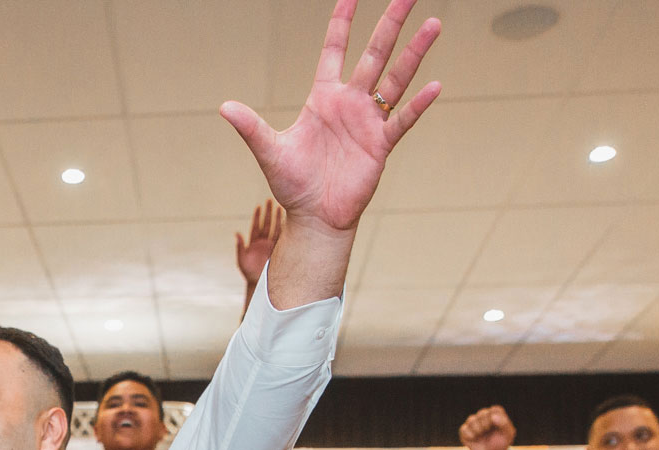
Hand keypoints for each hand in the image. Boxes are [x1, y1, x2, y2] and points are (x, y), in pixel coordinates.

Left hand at [221, 0, 441, 236]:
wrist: (315, 218)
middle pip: (374, 54)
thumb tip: (223, 107)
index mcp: (323, 97)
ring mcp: (368, 122)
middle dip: (391, 24)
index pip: (335, 50)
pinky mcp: (381, 145)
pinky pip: (402, 120)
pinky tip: (434, 85)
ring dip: (414, 53)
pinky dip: (418, 105)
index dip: (342, 23)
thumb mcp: (269, 151)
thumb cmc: (292, 184)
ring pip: (396, 79)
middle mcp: (350, 103)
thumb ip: (251, 127)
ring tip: (433, 25)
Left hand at [235, 202, 281, 286]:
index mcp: (254, 242)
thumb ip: (240, 247)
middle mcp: (263, 242)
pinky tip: (288, 221)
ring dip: (277, 218)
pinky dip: (285, 229)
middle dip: (268, 213)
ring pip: (275, 229)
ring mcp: (271, 245)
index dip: (257, 216)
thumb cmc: (248, 272)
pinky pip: (282, 238)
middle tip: (270, 200)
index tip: (259, 206)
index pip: (256, 226)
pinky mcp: (278, 250)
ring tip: (280, 207)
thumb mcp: (241, 260)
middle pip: (266, 224)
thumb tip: (237, 234)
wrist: (258, 283)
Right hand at [459, 405, 514, 449]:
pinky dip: (469, 435)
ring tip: (480, 435)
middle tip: (488, 431)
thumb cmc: (501, 444)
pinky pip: (464, 429)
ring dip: (477, 429)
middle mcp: (483, 416)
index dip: (496, 419)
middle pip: (482, 413)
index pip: (495, 410)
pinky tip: (474, 439)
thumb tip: (493, 416)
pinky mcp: (464, 431)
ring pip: (471, 419)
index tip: (498, 428)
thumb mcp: (508, 434)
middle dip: (486, 424)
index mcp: (495, 414)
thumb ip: (504, 424)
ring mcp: (473, 423)